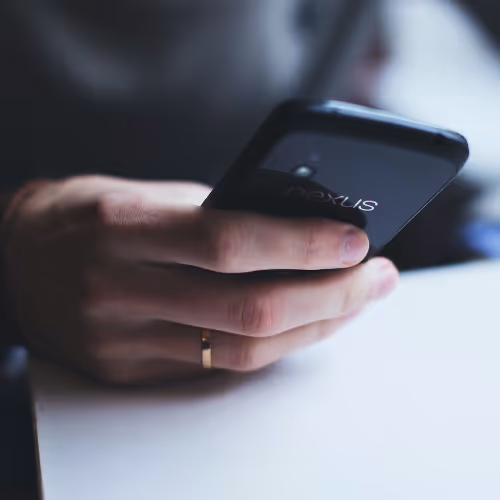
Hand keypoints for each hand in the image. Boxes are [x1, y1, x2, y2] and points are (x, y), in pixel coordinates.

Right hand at [2, 175, 397, 383]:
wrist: (18, 260)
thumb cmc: (87, 215)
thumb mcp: (144, 194)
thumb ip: (214, 214)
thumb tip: (295, 230)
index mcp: (122, 227)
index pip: (228, 241)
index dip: (302, 244)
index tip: (356, 241)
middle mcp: (118, 289)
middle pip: (249, 309)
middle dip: (331, 296)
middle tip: (378, 277)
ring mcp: (121, 339)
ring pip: (243, 349)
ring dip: (315, 327)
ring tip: (356, 301)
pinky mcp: (128, 368)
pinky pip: (218, 367)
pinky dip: (275, 346)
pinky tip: (308, 324)